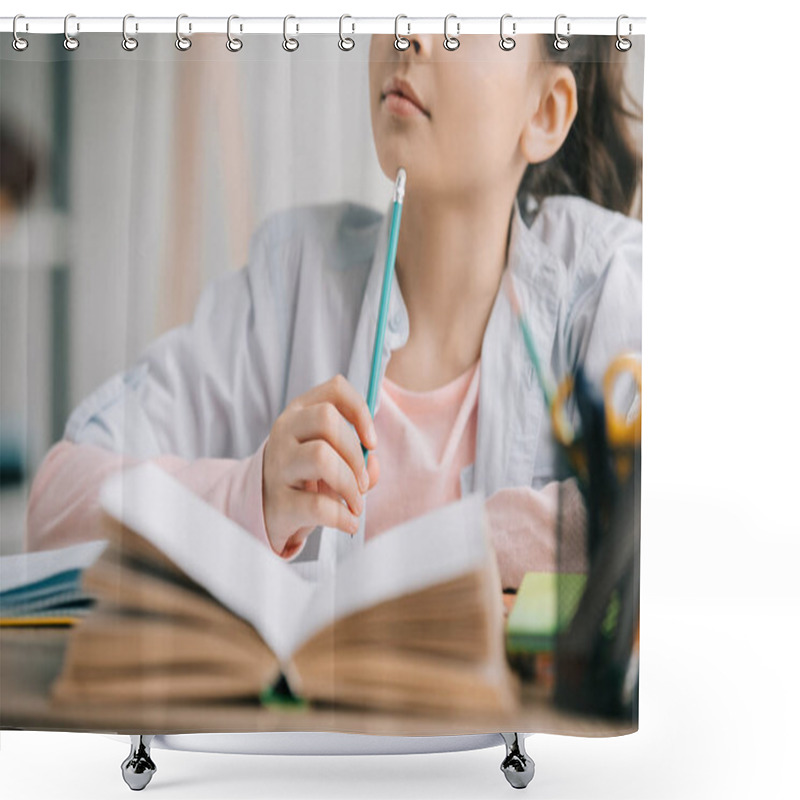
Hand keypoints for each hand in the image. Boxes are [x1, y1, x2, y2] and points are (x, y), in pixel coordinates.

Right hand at [261, 374, 379, 557]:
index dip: (360, 411)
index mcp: (301, 412)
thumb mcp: (331, 458)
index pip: (335, 390)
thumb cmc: (306, 475)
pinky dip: (342, 516)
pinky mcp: (278, 502)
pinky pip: (317, 505)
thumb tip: (372, 466)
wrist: (264, 509)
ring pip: (321, 456)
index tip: (371, 442)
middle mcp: (285, 431)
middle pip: (327, 419)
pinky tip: (349, 522)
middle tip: (361, 480)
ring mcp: (278, 465)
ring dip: (349, 484)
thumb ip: (359, 458)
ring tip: (355, 503)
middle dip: (354, 453)